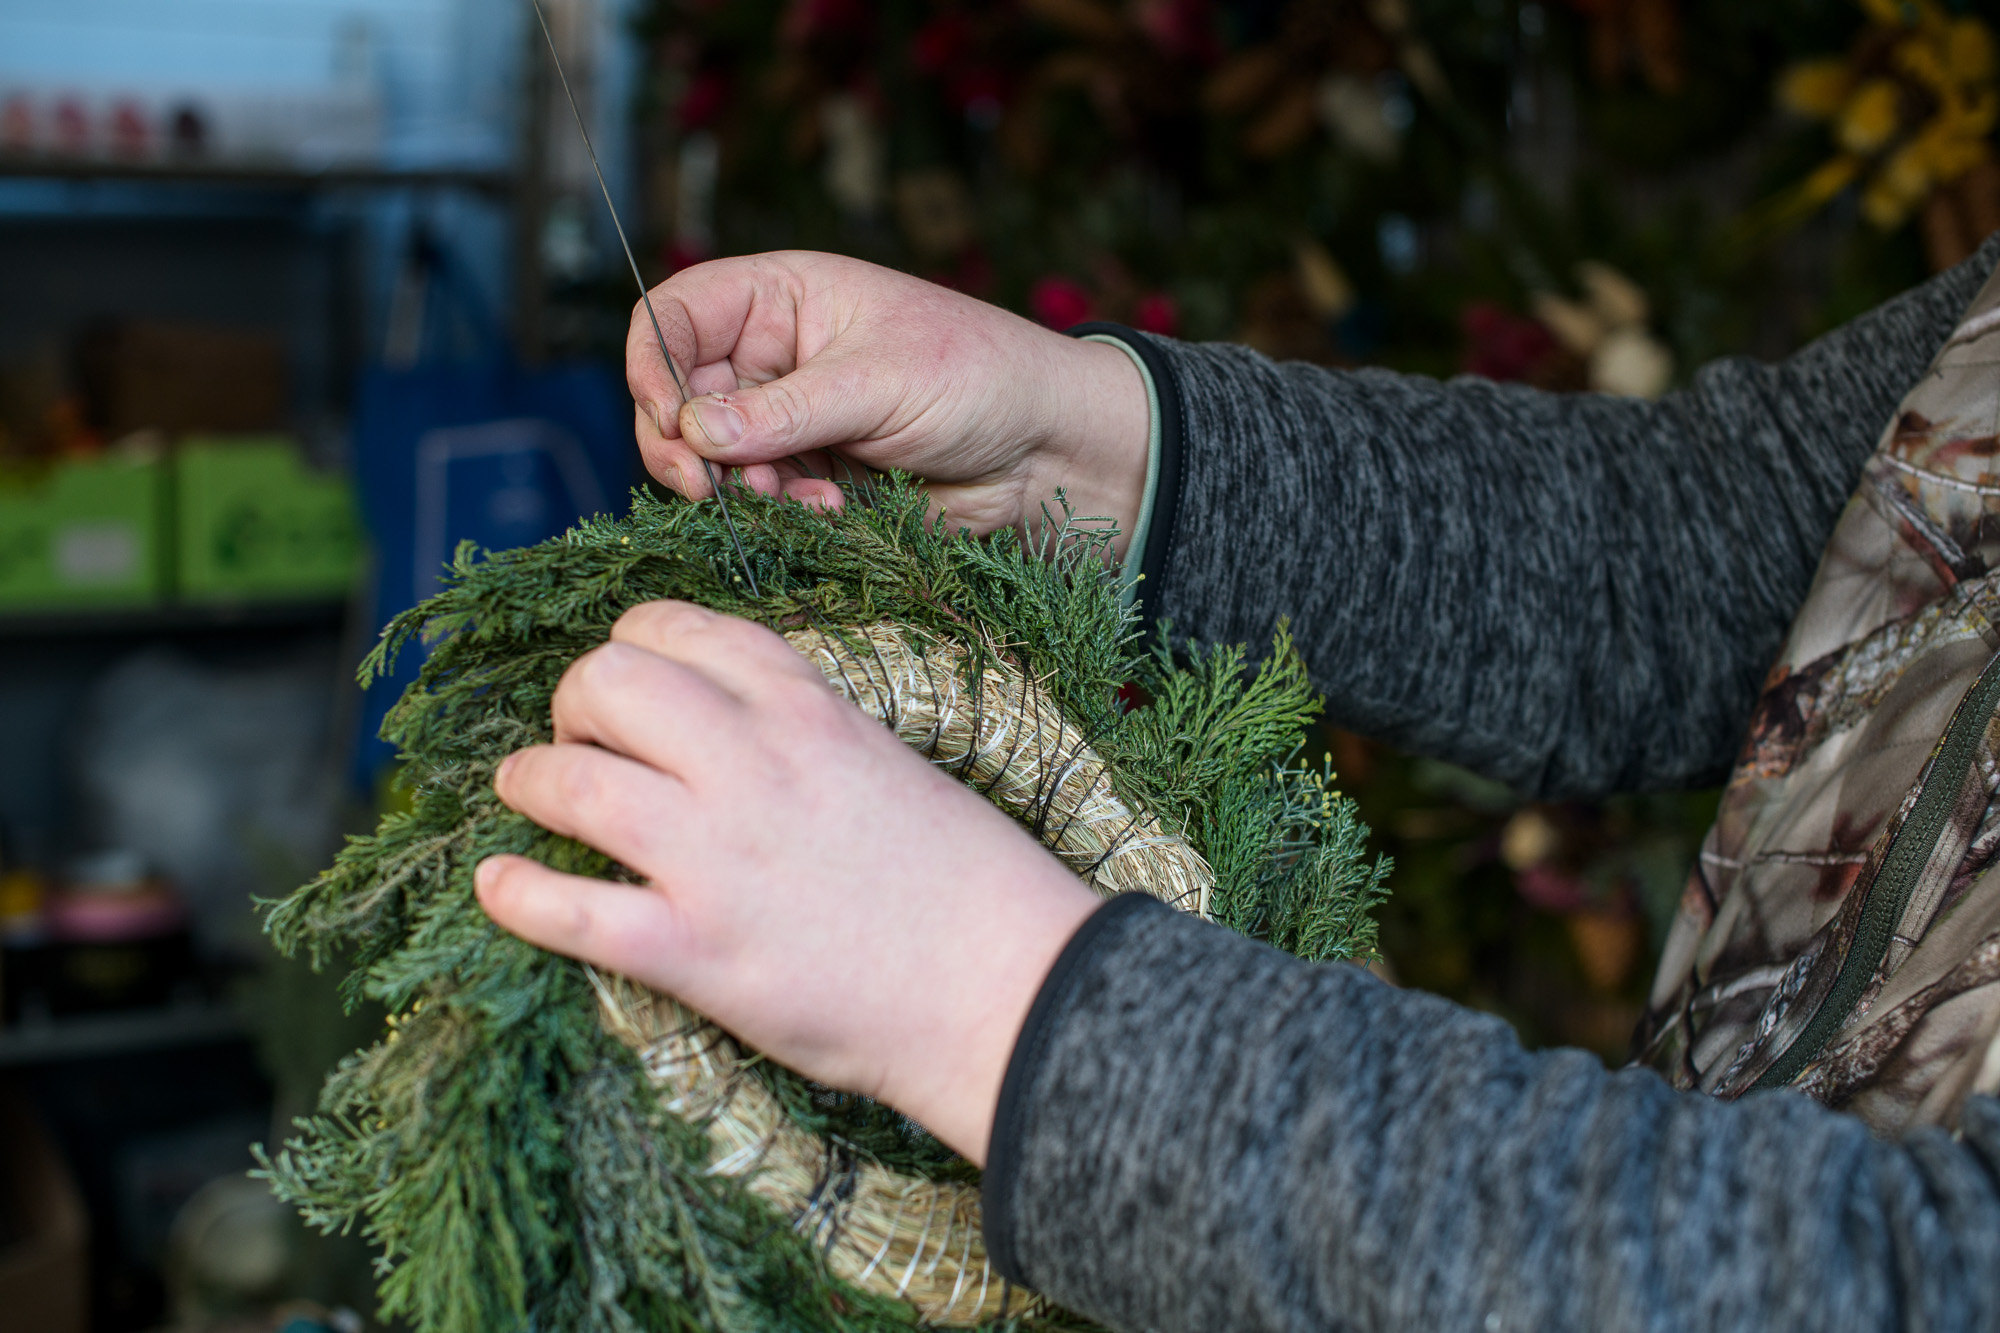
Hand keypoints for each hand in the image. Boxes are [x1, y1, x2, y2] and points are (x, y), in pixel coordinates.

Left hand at [474, 601, 1100, 1163]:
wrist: (1008, 988)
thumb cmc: (965, 883)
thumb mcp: (888, 763)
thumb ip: (803, 734)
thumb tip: (723, 732)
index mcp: (808, 709)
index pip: (678, 626)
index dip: (628, 646)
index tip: (625, 687)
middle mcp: (754, 763)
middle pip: (607, 680)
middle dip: (571, 704)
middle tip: (579, 746)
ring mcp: (719, 857)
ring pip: (571, 779)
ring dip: (528, 781)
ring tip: (528, 797)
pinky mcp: (698, 951)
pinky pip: (569, 910)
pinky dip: (516, 894)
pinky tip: (498, 887)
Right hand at [627, 252, 1151, 552]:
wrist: (1047, 453)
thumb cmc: (979, 378)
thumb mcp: (877, 380)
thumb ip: (783, 411)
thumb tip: (692, 432)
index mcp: (782, 298)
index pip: (676, 317)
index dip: (653, 363)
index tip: (665, 419)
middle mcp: (774, 356)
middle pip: (678, 399)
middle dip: (687, 447)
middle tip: (709, 488)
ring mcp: (791, 420)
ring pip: (715, 461)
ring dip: (744, 488)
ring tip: (802, 498)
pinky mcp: (813, 477)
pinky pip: (763, 501)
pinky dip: (783, 513)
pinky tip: (832, 511)